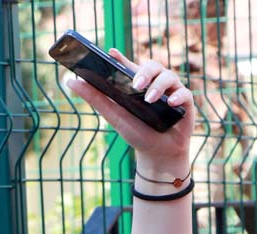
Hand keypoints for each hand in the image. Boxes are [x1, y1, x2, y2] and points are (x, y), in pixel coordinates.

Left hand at [66, 51, 194, 176]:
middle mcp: (155, 84)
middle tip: (136, 84)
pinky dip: (178, 97)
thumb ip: (95, 98)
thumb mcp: (114, 116)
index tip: (111, 54)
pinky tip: (171, 103)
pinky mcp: (186, 104)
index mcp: (138, 85)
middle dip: (144, 72)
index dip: (121, 59)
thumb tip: (70, 81)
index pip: (129, 66)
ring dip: (159, 86)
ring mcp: (171, 92)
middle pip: (152, 66)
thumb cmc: (137, 134)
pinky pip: (185, 94)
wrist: (158, 156)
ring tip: (150, 99)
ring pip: (168, 76)